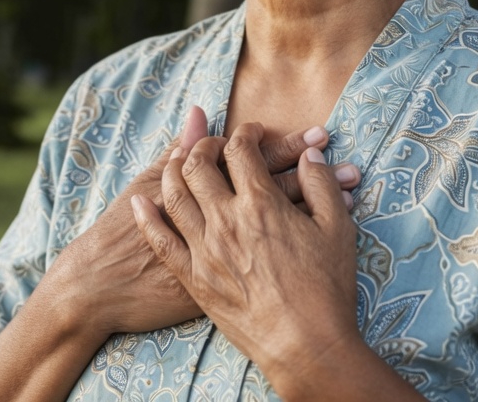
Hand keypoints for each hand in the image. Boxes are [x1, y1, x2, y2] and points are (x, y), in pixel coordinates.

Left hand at [131, 121, 360, 381]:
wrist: (305, 345)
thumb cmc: (326, 289)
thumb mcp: (337, 229)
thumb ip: (321, 184)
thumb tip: (310, 155)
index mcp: (262, 204)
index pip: (241, 149)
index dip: (246, 133)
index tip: (253, 134)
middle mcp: (226, 220)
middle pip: (198, 164)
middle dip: (204, 145)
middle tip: (214, 144)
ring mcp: (205, 249)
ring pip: (173, 196)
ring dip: (172, 170)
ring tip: (178, 162)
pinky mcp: (193, 278)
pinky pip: (160, 240)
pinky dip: (147, 217)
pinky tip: (140, 202)